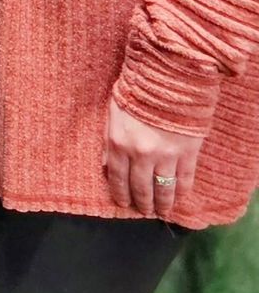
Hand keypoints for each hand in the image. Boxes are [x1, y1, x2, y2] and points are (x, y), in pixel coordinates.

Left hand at [104, 100, 202, 218]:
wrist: (167, 80)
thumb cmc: (134, 93)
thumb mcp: (111, 116)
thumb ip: (109, 142)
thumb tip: (105, 167)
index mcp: (118, 144)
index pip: (118, 178)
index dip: (121, 195)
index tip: (124, 205)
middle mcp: (140, 155)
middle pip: (141, 187)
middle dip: (143, 203)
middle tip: (145, 211)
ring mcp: (166, 155)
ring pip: (163, 188)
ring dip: (163, 203)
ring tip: (162, 212)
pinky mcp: (187, 153)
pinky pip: (185, 178)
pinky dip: (182, 191)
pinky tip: (180, 198)